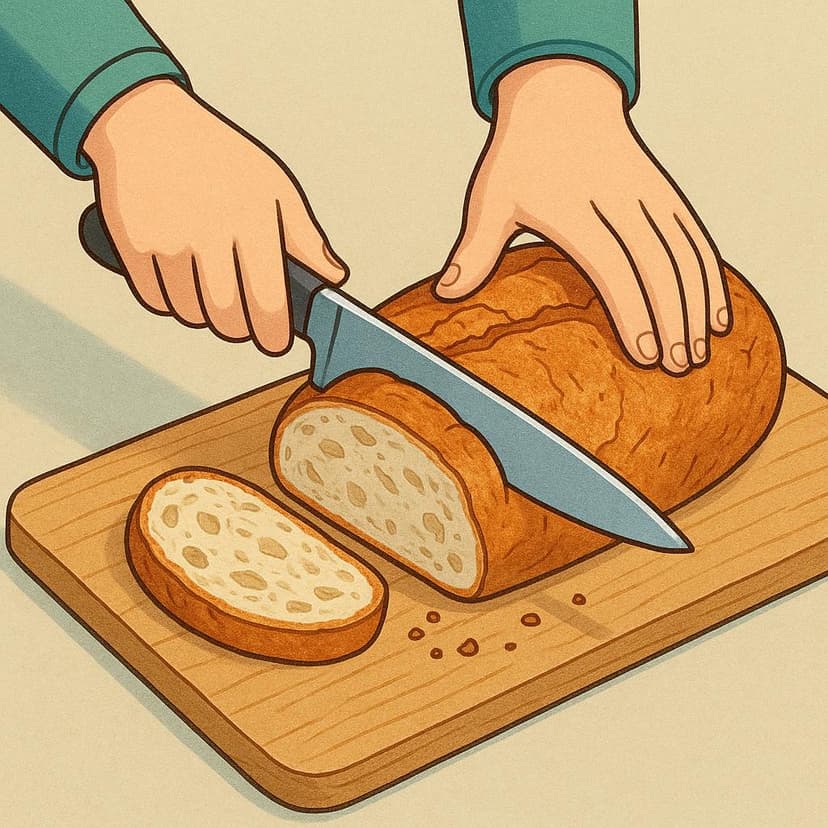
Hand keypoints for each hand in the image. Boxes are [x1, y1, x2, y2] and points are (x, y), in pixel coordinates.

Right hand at [82, 79, 346, 354]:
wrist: (149, 126)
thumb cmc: (222, 159)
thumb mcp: (276, 188)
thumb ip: (306, 238)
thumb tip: (333, 277)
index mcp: (253, 219)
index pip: (268, 304)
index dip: (273, 336)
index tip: (274, 343)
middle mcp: (209, 231)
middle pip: (227, 320)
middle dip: (239, 329)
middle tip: (242, 320)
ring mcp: (166, 239)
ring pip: (190, 314)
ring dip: (203, 314)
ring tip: (210, 288)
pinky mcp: (130, 244)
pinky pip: (154, 301)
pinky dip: (169, 301)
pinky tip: (179, 279)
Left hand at [435, 59, 729, 374]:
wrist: (561, 95)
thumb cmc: (521, 155)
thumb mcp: (490, 197)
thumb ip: (475, 249)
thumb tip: (446, 294)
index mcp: (576, 207)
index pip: (613, 265)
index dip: (632, 310)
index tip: (645, 353)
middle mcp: (621, 200)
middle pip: (658, 265)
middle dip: (674, 319)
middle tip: (679, 368)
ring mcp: (651, 195)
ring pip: (686, 253)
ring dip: (699, 304)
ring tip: (702, 352)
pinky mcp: (667, 193)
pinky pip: (697, 238)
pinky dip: (712, 277)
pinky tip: (719, 314)